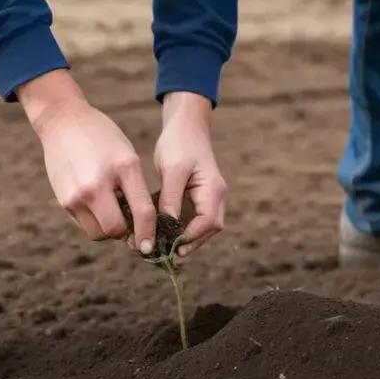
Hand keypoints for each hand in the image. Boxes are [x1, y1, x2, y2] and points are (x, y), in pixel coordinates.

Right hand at [18, 70, 155, 249]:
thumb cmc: (103, 138)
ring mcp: (75, 195)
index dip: (148, 234)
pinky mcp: (62, 201)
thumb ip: (135, 190)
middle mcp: (96, 186)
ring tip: (113, 210)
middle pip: (115, 230)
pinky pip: (84, 224)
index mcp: (123, 169)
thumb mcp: (128, 157)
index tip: (150, 247)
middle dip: (125, 233)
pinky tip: (96, 202)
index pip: (142, 213)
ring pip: (97, 233)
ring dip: (108, 229)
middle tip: (131, 224)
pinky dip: (94, 221)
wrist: (63, 122)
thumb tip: (139, 226)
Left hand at [154, 92, 226, 256]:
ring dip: (186, 238)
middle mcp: (215, 197)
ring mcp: (208, 197)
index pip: (209, 222)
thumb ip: (171, 198)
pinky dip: (181, 227)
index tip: (171, 244)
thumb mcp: (173, 170)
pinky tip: (164, 232)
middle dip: (191, 243)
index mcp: (213, 190)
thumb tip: (168, 225)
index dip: (192, 236)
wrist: (185, 125)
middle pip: (210, 229)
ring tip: (165, 247)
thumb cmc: (179, 143)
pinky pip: (193, 218)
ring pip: (202, 227)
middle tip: (168, 253)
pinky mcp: (198, 197)